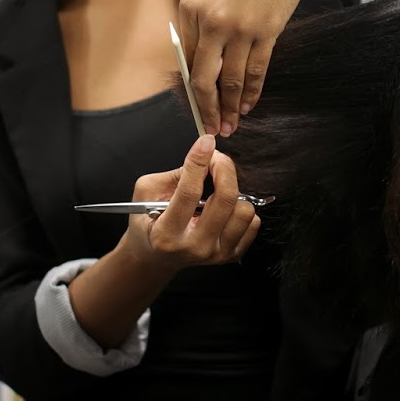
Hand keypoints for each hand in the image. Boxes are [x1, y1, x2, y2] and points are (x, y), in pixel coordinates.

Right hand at [120, 135, 259, 271]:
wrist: (156, 257)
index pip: (190, 192)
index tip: (206, 142)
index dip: (199, 162)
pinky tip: (224, 208)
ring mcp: (216, 254)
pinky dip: (241, 208)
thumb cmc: (148, 222)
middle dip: (224, 169)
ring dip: (233, 191)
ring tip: (216, 191)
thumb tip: (205, 159)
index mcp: (167, 234)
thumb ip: (174, 175)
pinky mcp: (232, 255)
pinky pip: (253, 223)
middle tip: (215, 159)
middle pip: (225, 200)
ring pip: (244, 210)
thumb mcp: (146, 193)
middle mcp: (195, 247)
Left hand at [177, 0, 323, 135]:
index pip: (186, 61)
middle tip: (210, 129)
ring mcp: (239, 27)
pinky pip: (256, 70)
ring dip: (230, 107)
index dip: (191, 91)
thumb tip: (199, 60)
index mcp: (190, 8)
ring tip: (231, 124)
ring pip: (231, 79)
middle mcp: (211, 21)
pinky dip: (251, 91)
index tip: (196, 108)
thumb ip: (201, 21)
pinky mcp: (267, 30)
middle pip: (204, 78)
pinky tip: (248, 105)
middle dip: (207, 109)